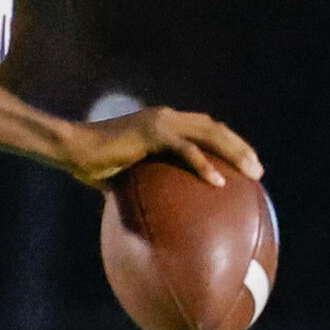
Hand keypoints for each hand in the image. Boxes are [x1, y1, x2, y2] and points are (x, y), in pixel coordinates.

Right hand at [60, 104, 261, 190]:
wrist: (71, 149)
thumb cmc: (91, 164)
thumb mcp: (125, 175)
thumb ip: (145, 183)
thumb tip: (154, 212)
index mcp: (162, 123)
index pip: (204, 128)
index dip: (227, 143)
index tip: (244, 163)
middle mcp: (166, 117)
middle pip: (215, 128)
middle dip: (240, 147)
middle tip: (258, 171)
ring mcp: (160, 122)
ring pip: (209, 134)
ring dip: (234, 152)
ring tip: (252, 173)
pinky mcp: (151, 133)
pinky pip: (185, 151)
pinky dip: (204, 166)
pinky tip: (219, 183)